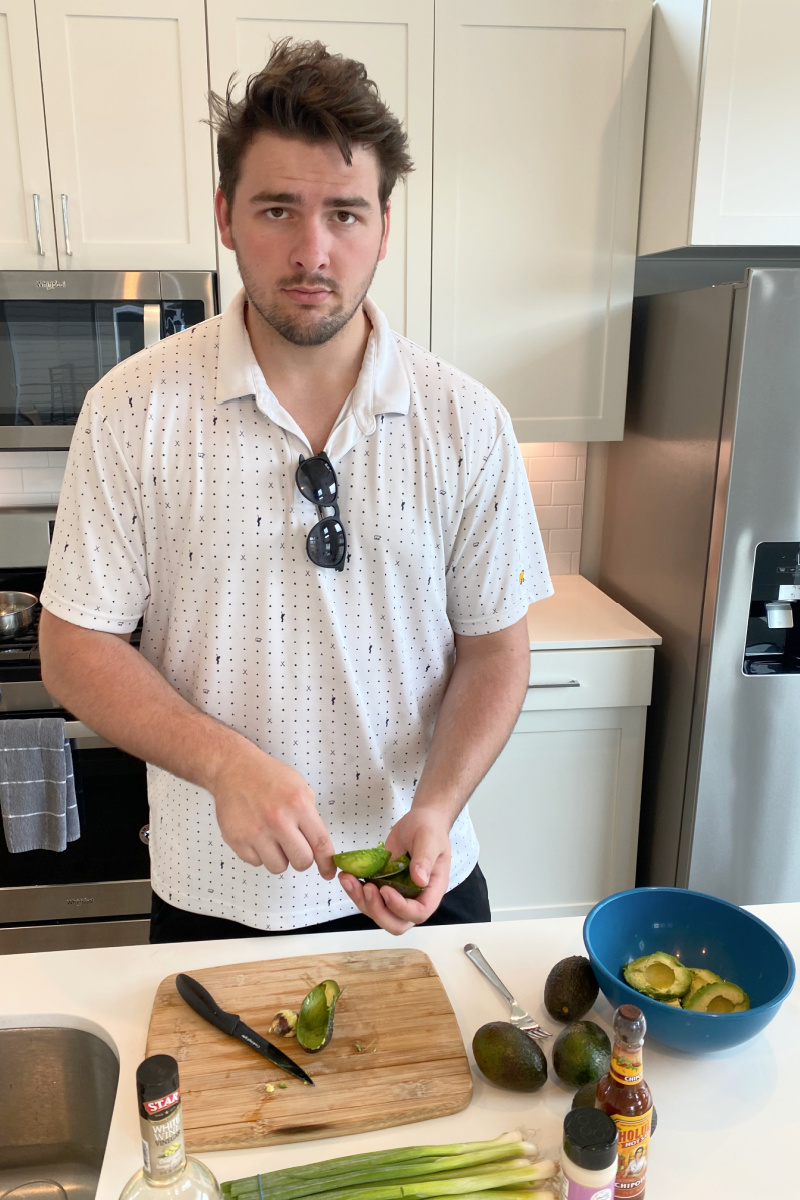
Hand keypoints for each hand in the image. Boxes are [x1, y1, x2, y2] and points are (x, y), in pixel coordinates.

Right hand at [211, 740, 334, 877]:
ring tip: (273, 838)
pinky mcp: (237, 840)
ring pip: (278, 867)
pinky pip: (256, 862)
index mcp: (298, 805)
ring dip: (279, 857)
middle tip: (296, 848)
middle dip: (302, 858)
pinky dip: (259, 854)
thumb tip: (319, 845)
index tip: (328, 872)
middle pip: (301, 861)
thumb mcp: (299, 787)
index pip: (320, 843)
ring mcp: (256, 832)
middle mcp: (278, 820)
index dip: (327, 863)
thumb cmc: (268, 776)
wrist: (234, 769)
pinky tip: (257, 835)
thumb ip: (310, 815)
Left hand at [338, 807, 451, 934]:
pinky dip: (355, 891)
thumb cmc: (429, 829)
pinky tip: (347, 876)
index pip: (419, 912)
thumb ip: (425, 859)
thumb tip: (420, 880)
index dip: (401, 908)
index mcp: (432, 890)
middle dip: (378, 911)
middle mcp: (415, 898)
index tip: (386, 889)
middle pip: (397, 923)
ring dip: (361, 900)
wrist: (419, 821)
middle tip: (367, 888)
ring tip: (348, 879)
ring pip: (378, 913)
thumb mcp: (429, 839)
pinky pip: (368, 898)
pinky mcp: (383, 886)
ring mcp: (398, 894)